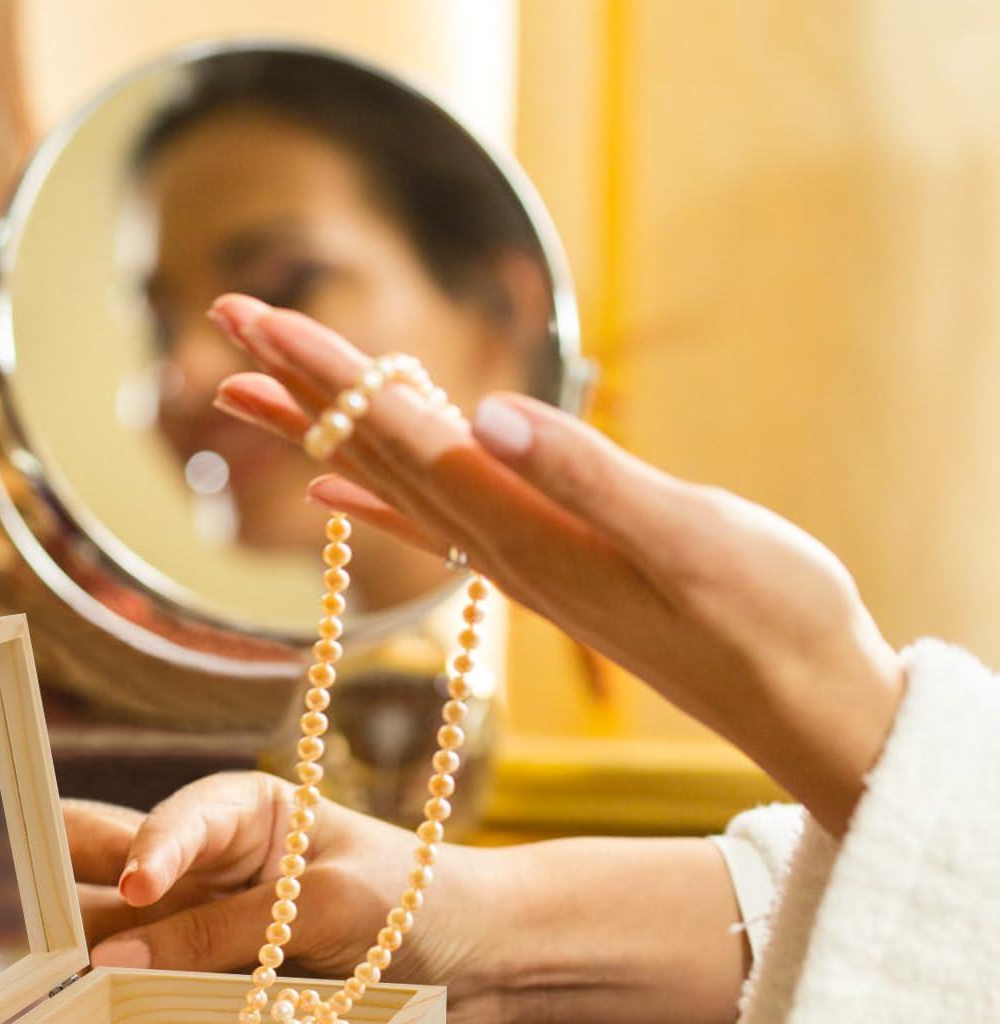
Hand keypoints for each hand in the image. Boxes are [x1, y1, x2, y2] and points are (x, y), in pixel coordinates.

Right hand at [66, 772, 515, 1023]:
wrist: (483, 963)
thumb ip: (227, 932)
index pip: (177, 820)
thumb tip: (117, 959)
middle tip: (12, 911)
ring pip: (121, 933)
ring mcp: (208, 928)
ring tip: (31, 982)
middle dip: (64, 884)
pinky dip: (120, 1005)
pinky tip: (78, 1021)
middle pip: (116, 864)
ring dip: (83, 955)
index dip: (149, 852)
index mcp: (244, 811)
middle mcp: (211, 866)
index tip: (135, 890)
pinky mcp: (216, 985)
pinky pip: (154, 990)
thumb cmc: (418, 902)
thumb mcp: (330, 906)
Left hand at [209, 294, 904, 832]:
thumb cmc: (771, 620)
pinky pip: (432, 526)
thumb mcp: (694, 539)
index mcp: (527, 526)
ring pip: (392, 479)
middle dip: (299, 382)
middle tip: (223, 321)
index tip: (253, 319)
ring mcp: (518, 561)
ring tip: (249, 393)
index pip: (402, 433)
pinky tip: (331, 489)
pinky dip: (375, 496)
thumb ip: (590, 479)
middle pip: (375, 449)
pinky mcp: (546, 570)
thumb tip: (490, 415)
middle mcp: (502, 546)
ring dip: (320, 428)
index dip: (327, 371)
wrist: (800, 703)